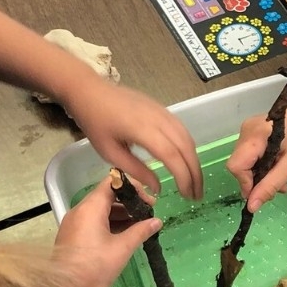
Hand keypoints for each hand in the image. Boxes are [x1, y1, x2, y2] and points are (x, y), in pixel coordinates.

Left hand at [54, 181, 160, 286]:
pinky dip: (111, 224)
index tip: (149, 200)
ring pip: (101, 210)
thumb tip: (157, 222)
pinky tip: (126, 235)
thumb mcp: (122, 248)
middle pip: (107, 196)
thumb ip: (141, 231)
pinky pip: (94, 222)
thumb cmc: (94, 267)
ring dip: (121, 214)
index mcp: (90, 207)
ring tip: (140, 226)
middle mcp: (80, 211)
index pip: (112, 182)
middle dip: (129, 202)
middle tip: (149, 213)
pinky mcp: (74, 237)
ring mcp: (75, 224)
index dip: (132, 187)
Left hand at [62, 76, 202, 199]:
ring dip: (194, 162)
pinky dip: (189, 149)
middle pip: (186, 148)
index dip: (183, 176)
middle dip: (194, 173)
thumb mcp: (110, 152)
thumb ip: (136, 170)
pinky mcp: (163, 110)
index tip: (186, 195)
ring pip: (188, 139)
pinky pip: (183, 131)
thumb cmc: (95, 123)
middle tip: (196, 195)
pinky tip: (186, 161)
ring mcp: (164, 112)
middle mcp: (159, 120)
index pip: (172, 155)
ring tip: (194, 182)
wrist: (91, 91)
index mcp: (143, 130)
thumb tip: (157, 187)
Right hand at [226, 98, 286, 211]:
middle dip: (257, 181)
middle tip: (280, 188)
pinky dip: (264, 165)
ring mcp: (250, 129)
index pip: (236, 166)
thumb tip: (251, 206)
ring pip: (246, 161)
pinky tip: (279, 168)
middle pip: (240, 164)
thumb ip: (270, 185)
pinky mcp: (256, 131)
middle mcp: (246, 130)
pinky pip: (252, 154)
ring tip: (283, 181)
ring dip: (262, 175)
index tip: (264, 194)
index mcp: (254, 134)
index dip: (246, 184)